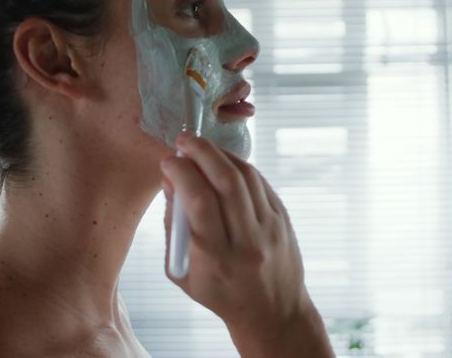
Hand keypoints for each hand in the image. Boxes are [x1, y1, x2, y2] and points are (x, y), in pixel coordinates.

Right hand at [160, 132, 332, 356]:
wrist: (271, 312)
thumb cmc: (219, 293)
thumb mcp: (182, 272)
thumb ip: (174, 226)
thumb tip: (170, 180)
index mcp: (216, 259)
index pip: (199, 202)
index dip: (182, 174)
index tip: (168, 162)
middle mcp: (247, 242)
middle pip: (226, 183)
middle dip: (202, 153)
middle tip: (184, 139)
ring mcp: (270, 230)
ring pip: (246, 178)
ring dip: (220, 155)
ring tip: (201, 147)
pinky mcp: (284, 220)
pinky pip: (260, 183)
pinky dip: (239, 166)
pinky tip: (223, 161)